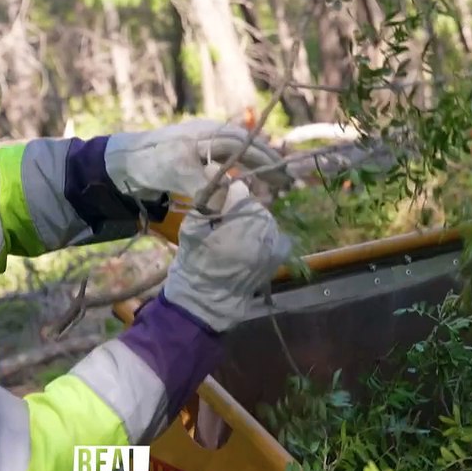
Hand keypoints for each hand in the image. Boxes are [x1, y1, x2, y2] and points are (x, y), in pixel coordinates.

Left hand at [104, 119, 290, 202]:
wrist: (119, 164)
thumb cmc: (149, 165)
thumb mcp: (178, 176)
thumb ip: (205, 189)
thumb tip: (226, 207)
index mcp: (210, 134)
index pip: (247, 146)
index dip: (267, 161)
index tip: (284, 177)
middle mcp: (211, 136)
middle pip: (248, 147)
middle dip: (269, 163)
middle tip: (287, 181)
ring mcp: (204, 144)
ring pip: (241, 153)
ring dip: (258, 166)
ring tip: (274, 182)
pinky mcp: (198, 157)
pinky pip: (229, 160)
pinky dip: (243, 170)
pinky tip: (249, 182)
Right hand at [162, 173, 291, 332]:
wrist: (207, 301)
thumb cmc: (194, 264)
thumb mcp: (193, 228)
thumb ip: (207, 198)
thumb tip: (212, 170)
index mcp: (241, 226)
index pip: (240, 191)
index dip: (226, 189)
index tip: (217, 192)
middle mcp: (263, 233)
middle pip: (254, 204)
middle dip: (238, 206)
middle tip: (221, 217)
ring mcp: (274, 245)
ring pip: (265, 218)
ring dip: (250, 219)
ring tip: (232, 232)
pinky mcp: (278, 256)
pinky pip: (274, 233)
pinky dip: (263, 232)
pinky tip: (248, 240)